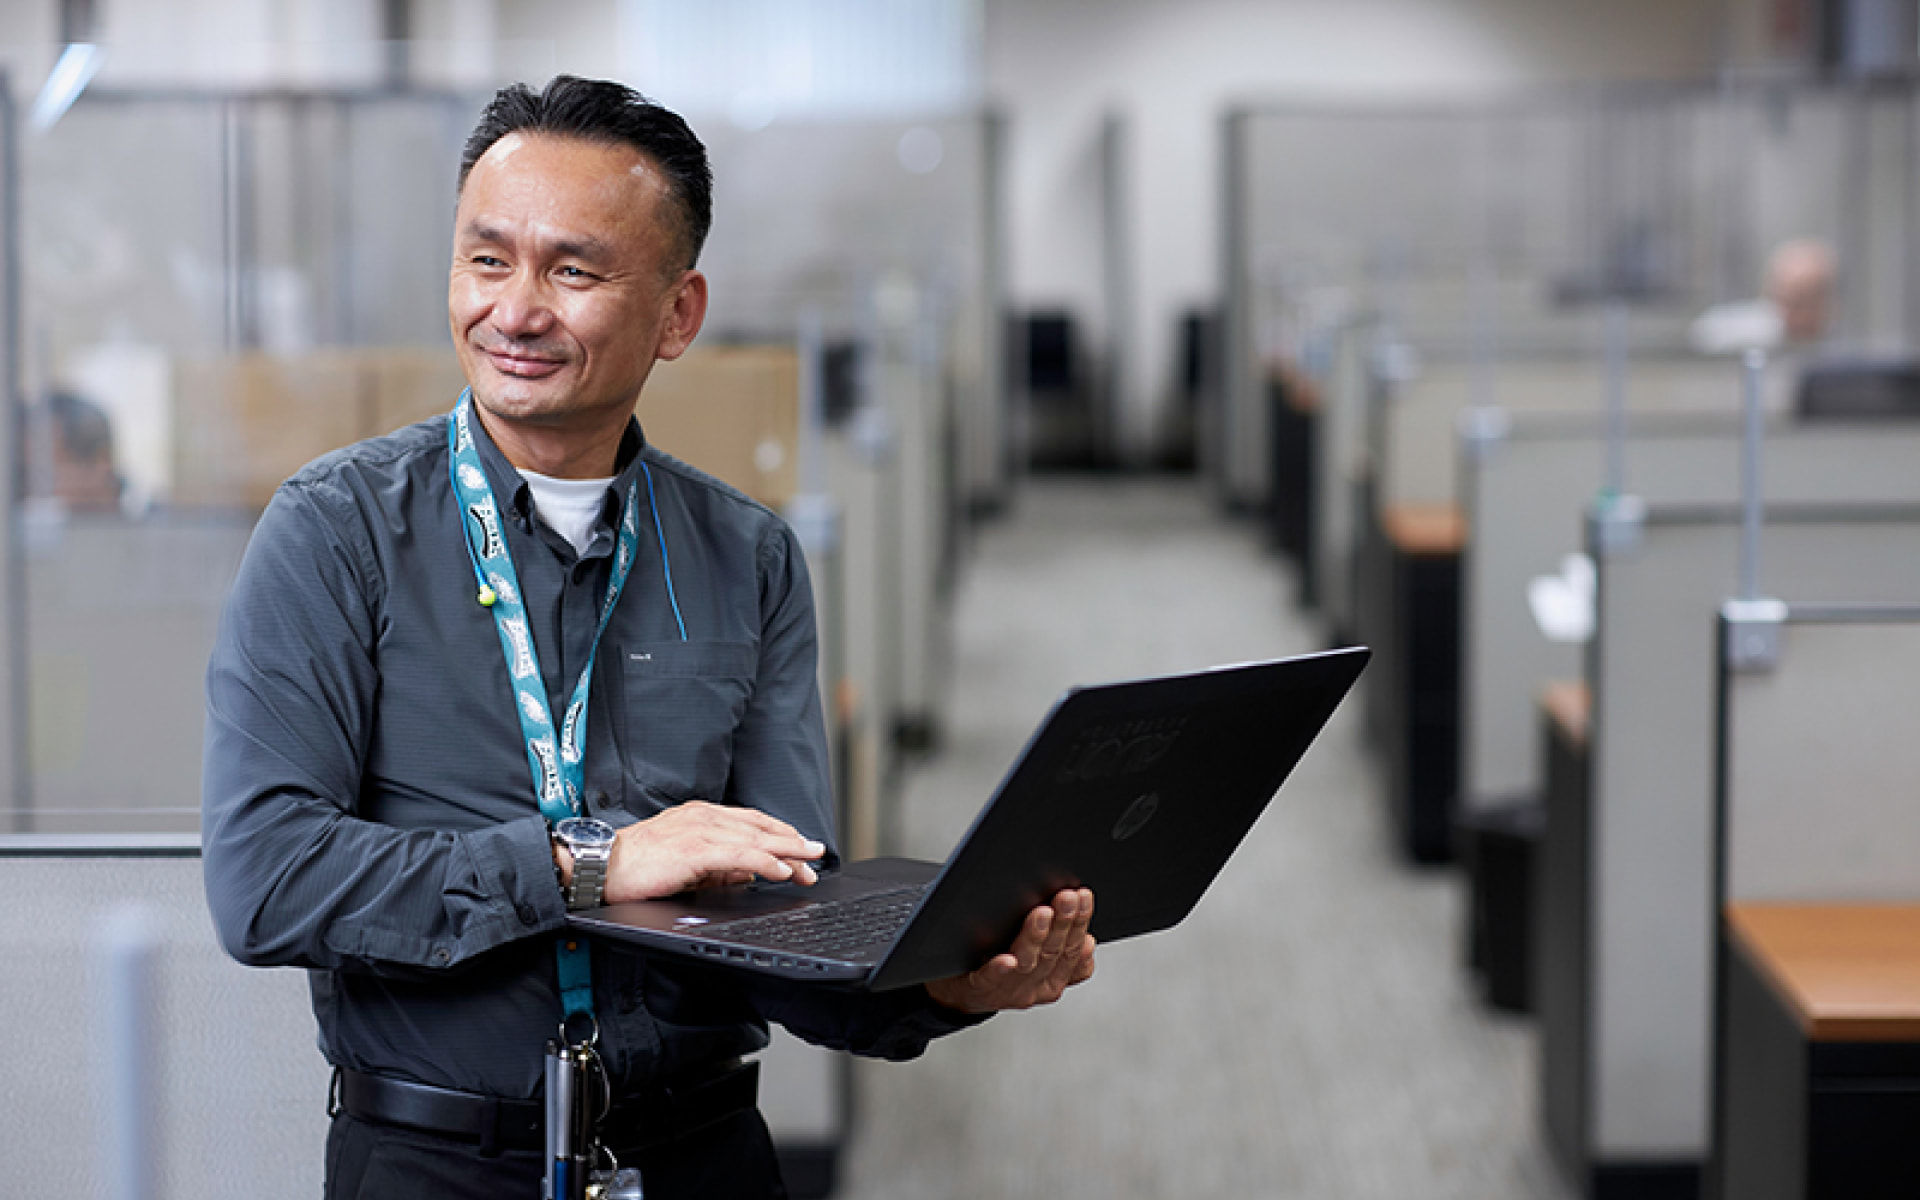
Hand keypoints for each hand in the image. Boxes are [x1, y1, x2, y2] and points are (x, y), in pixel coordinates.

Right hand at [555, 802, 824, 903]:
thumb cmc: (636, 865)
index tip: (801, 846)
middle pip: (760, 827)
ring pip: (757, 839)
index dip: (780, 833)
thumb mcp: (685, 862)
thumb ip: (718, 867)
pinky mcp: (696, 849)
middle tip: (817, 854)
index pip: (751, 821)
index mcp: (700, 814)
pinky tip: (783, 870)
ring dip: (788, 852)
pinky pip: (741, 856)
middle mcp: (704, 816)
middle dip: (793, 841)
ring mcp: (700, 830)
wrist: (601, 865)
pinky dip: (766, 862)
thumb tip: (750, 875)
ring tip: (810, 863)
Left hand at [924, 887, 1095, 1013]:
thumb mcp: (1038, 959)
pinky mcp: (981, 987)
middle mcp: (1036, 987)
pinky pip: (991, 978)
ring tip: (1043, 913)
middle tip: (1067, 896)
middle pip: (1054, 953)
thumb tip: (1085, 932)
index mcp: (1054, 980)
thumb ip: (1062, 947)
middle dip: (1064, 922)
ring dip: (1037, 937)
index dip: (1080, 923)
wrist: (960, 993)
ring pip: (1029, 962)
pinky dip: (1001, 969)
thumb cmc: (1001, 966)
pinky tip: (1006, 960)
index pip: (1074, 950)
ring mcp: (1009, 990)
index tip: (1083, 896)